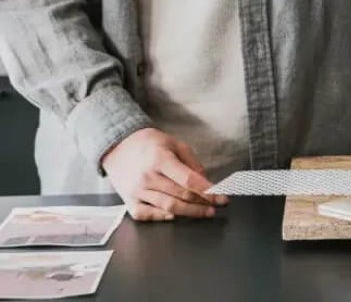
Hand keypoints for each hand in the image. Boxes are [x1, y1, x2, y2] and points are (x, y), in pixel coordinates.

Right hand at [101, 128, 228, 220]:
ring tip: (205, 212)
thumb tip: (206, 182)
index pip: (188, 180)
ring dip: (190, 212)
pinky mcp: (129, 201)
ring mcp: (137, 191)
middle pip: (181, 195)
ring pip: (168, 207)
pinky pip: (147, 215)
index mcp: (160, 159)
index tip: (221, 196)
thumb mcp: (175, 144)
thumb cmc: (150, 144)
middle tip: (217, 205)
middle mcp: (148, 176)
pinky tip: (175, 216)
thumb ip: (192, 163)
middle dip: (203, 202)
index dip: (207, 191)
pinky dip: (162, 217)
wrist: (119, 146)